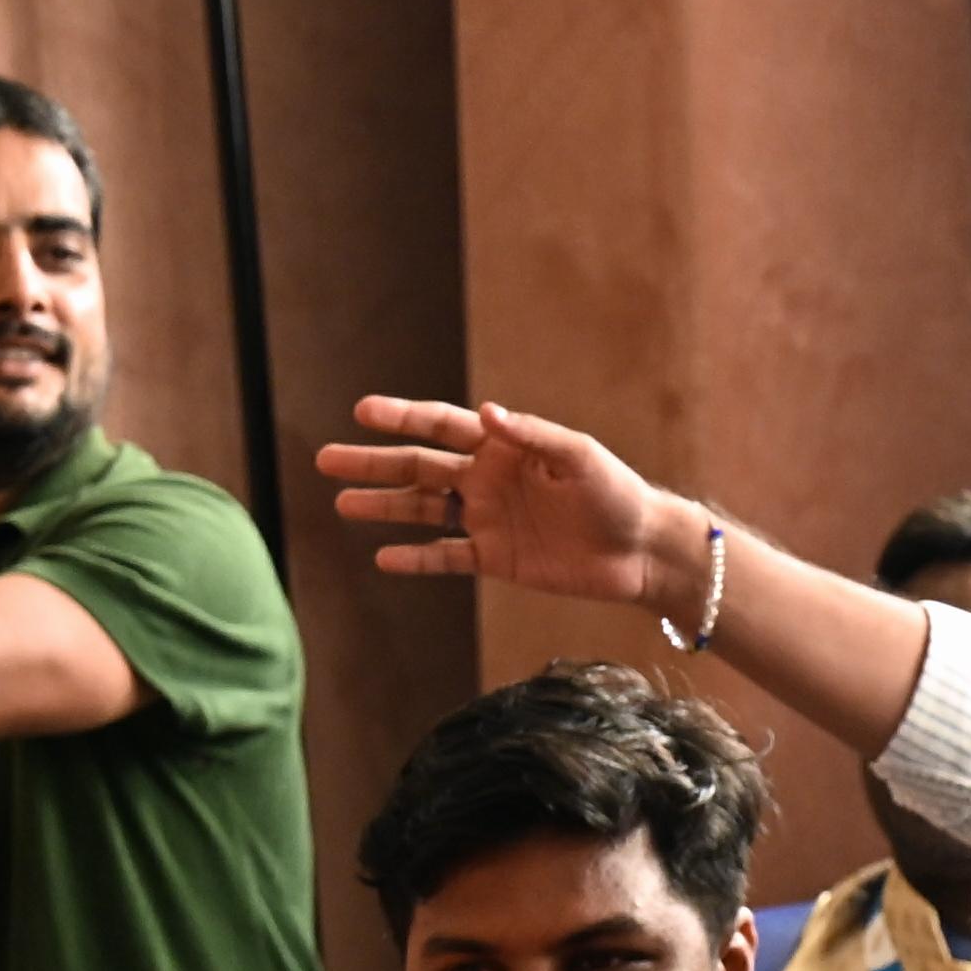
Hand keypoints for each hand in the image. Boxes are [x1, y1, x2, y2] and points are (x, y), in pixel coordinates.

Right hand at [325, 396, 706, 615]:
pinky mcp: (497, 559)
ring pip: (424, 511)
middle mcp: (488, 480)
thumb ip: (532, 435)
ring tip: (342, 503)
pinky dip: (417, 558)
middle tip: (326, 458)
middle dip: (374, 462)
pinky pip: (447, 557)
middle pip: (419, 468)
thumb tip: (485, 411)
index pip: (442, 426)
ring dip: (384, 507)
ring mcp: (489, 519)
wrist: (644, 551)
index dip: (403, 418)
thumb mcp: (579, 457)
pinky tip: (384, 556)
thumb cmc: (618, 494)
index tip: (363, 411)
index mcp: (504, 448)